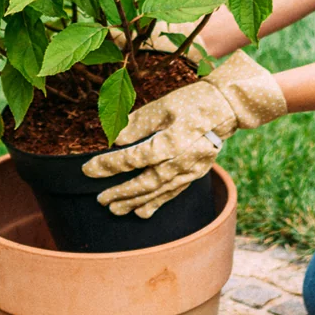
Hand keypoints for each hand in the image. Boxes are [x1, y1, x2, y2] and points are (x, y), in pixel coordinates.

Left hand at [81, 52, 286, 217]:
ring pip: (159, 192)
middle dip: (121, 193)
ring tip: (116, 210)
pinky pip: (173, 193)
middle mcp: (180, 161)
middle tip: (100, 200)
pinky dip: (157, 203)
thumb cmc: (192, 102)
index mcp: (170, 142)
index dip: (107, 165)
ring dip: (136, 203)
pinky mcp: (195, 174)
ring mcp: (190, 170)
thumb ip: (138, 124)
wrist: (227, 107)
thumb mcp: (163, 106)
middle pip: (145, 182)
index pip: (131, 158)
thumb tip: (116, 139)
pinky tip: (142, 212)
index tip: (87, 170)